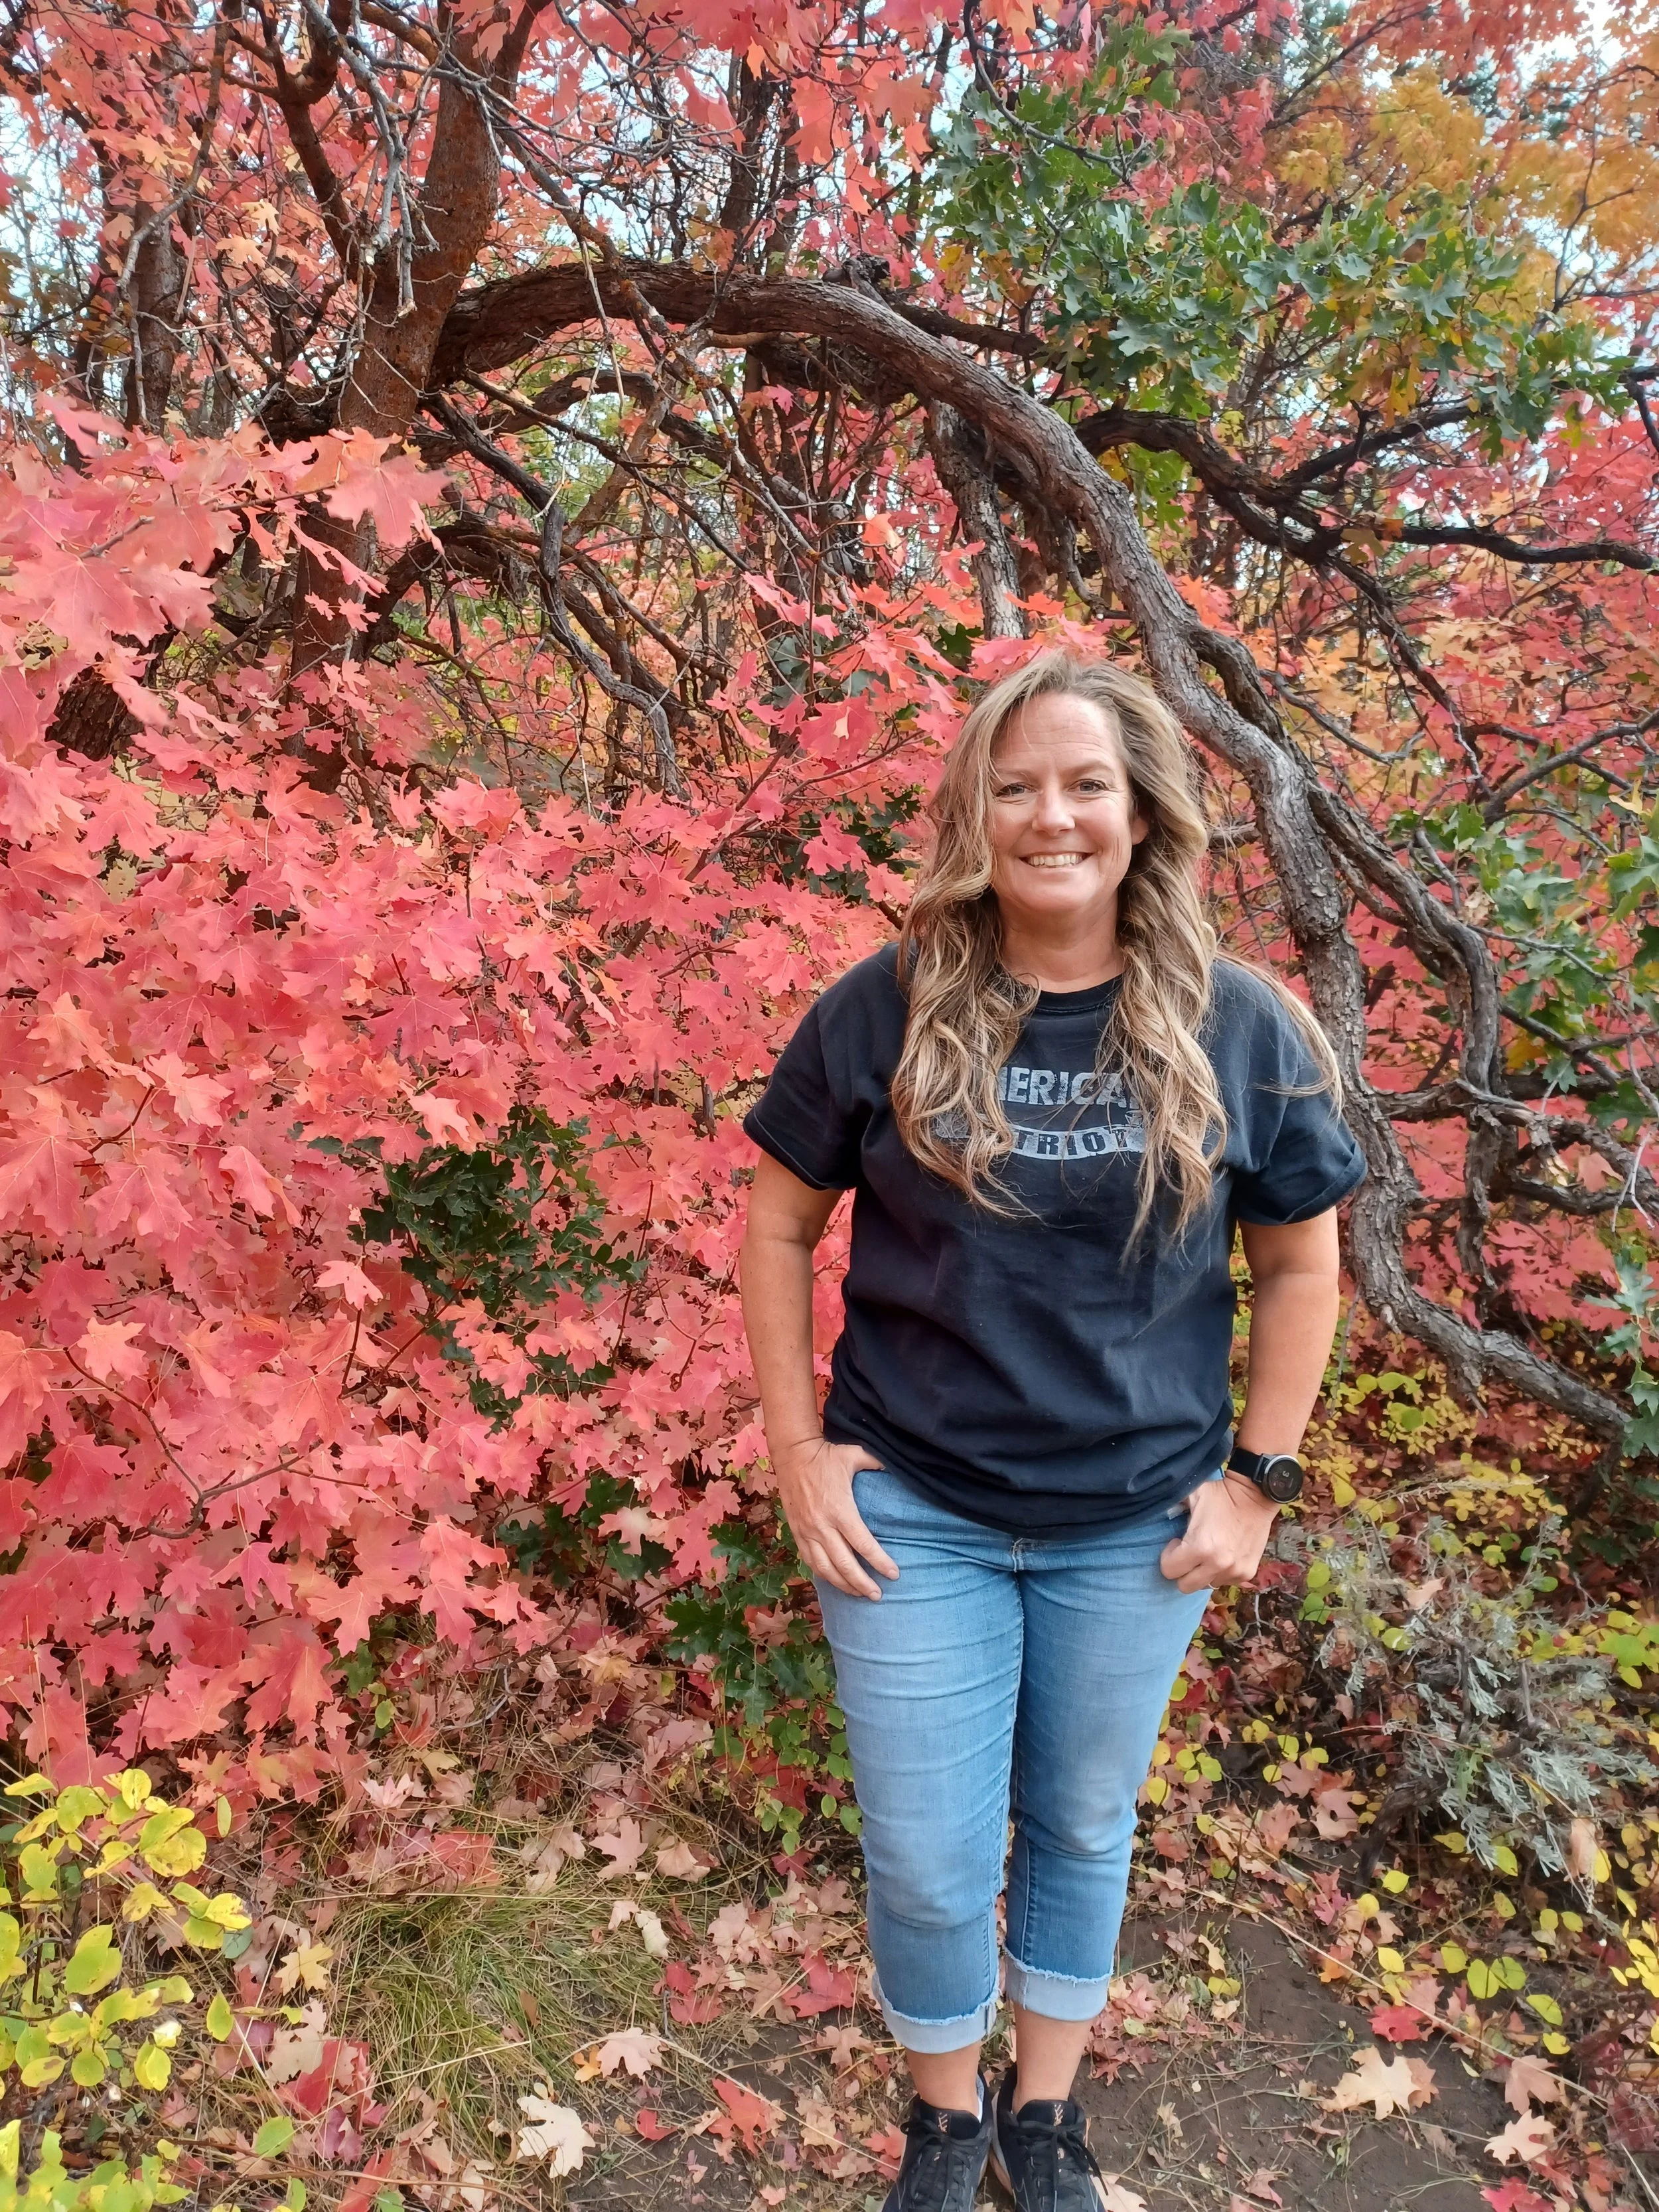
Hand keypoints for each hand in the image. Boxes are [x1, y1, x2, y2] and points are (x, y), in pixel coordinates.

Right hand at [773, 1435, 896, 1599]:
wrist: (792, 1454)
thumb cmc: (827, 1456)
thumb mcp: (856, 1455)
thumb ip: (878, 1463)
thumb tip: (897, 1468)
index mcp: (840, 1510)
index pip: (863, 1544)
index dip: (880, 1562)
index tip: (894, 1574)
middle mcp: (822, 1526)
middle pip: (844, 1564)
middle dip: (862, 1584)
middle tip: (878, 1595)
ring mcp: (807, 1532)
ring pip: (825, 1568)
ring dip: (843, 1585)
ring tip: (859, 1594)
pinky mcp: (796, 1533)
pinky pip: (809, 1561)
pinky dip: (823, 1575)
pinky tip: (835, 1581)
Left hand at [1160, 1471, 1280, 1592]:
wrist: (1255, 1495)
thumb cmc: (1220, 1494)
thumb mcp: (1190, 1496)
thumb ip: (1171, 1507)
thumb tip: (1155, 1512)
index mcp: (1199, 1547)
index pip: (1168, 1571)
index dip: (1168, 1556)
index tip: (1176, 1543)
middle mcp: (1217, 1564)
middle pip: (1185, 1586)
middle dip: (1182, 1571)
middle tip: (1188, 1552)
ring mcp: (1234, 1571)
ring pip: (1206, 1585)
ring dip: (1203, 1572)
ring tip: (1208, 1552)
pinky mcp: (1247, 1573)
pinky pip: (1225, 1582)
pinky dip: (1221, 1572)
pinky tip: (1224, 1553)